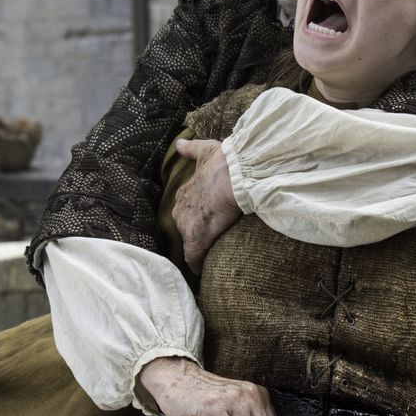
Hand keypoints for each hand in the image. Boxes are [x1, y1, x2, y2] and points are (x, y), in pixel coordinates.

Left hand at [172, 138, 241, 273]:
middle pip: (183, 225)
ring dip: (196, 248)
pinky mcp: (196, 239)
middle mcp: (181, 209)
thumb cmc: (223, 163)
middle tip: (207, 237)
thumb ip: (191, 149)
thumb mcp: (204, 151)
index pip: (185, 206)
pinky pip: (193, 257)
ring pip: (188, 242)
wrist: (235, 174)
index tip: (201, 218)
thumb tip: (179, 144)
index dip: (193, 213)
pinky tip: (201, 270)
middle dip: (193, 231)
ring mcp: (187, 225)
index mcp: (185, 191)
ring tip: (206, 255)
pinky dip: (197, 264)